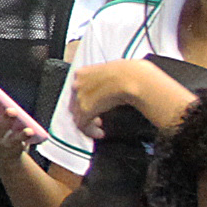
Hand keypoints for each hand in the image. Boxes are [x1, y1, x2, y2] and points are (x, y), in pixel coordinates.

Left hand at [70, 58, 189, 129]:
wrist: (131, 77)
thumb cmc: (129, 74)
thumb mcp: (111, 74)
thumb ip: (103, 82)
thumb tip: (107, 90)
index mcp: (82, 73)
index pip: (77, 91)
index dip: (85, 101)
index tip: (94, 105)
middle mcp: (77, 84)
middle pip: (75, 104)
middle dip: (86, 113)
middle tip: (97, 120)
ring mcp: (79, 96)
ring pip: (77, 116)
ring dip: (89, 124)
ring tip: (98, 129)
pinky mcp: (86, 109)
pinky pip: (83, 125)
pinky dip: (90, 131)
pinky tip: (100, 133)